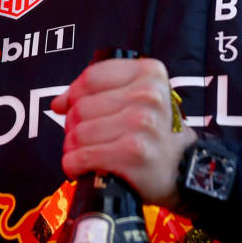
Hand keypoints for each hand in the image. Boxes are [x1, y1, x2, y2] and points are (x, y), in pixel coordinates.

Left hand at [51, 57, 196, 207]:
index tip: (73, 107)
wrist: (184, 169)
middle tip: (86, 138)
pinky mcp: (132, 153)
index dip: (74, 94)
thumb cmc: (155, 133)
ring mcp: (141, 124)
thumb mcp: (140, 98)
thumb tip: (58, 103)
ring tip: (87, 153)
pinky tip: (82, 167)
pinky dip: (74, 164)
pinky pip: (82, 156)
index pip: (92, 77)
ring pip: (77, 133)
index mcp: (150, 73)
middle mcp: (147, 95)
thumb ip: (99, 92)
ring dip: (73, 148)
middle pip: (81, 107)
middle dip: (73, 126)